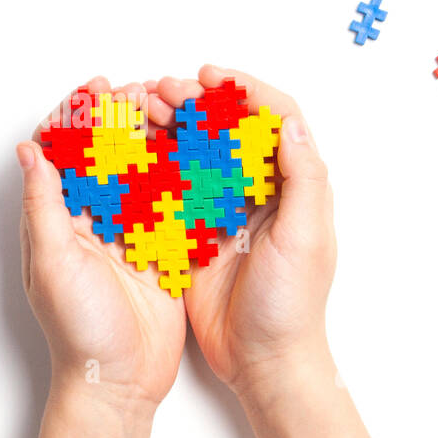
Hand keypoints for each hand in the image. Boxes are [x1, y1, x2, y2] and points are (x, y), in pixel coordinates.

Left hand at [16, 77, 186, 410]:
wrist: (119, 381)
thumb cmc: (78, 328)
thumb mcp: (53, 262)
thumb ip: (44, 205)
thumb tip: (28, 150)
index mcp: (60, 218)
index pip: (64, 153)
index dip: (78, 116)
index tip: (96, 90)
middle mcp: (94, 219)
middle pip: (107, 153)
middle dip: (122, 117)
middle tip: (141, 90)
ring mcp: (131, 231)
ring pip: (142, 169)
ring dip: (154, 136)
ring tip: (170, 106)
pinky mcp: (165, 248)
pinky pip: (174, 201)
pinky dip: (183, 171)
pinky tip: (198, 146)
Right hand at [142, 66, 337, 399]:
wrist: (263, 361)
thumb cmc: (293, 305)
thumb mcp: (305, 238)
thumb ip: (302, 179)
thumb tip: (290, 123)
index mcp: (292, 186)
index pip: (274, 119)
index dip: (244, 90)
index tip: (211, 77)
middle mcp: (258, 191)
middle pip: (228, 129)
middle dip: (196, 102)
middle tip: (165, 89)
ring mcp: (224, 210)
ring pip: (196, 151)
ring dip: (172, 126)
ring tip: (144, 109)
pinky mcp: (195, 232)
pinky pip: (173, 187)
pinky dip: (154, 164)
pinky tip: (132, 150)